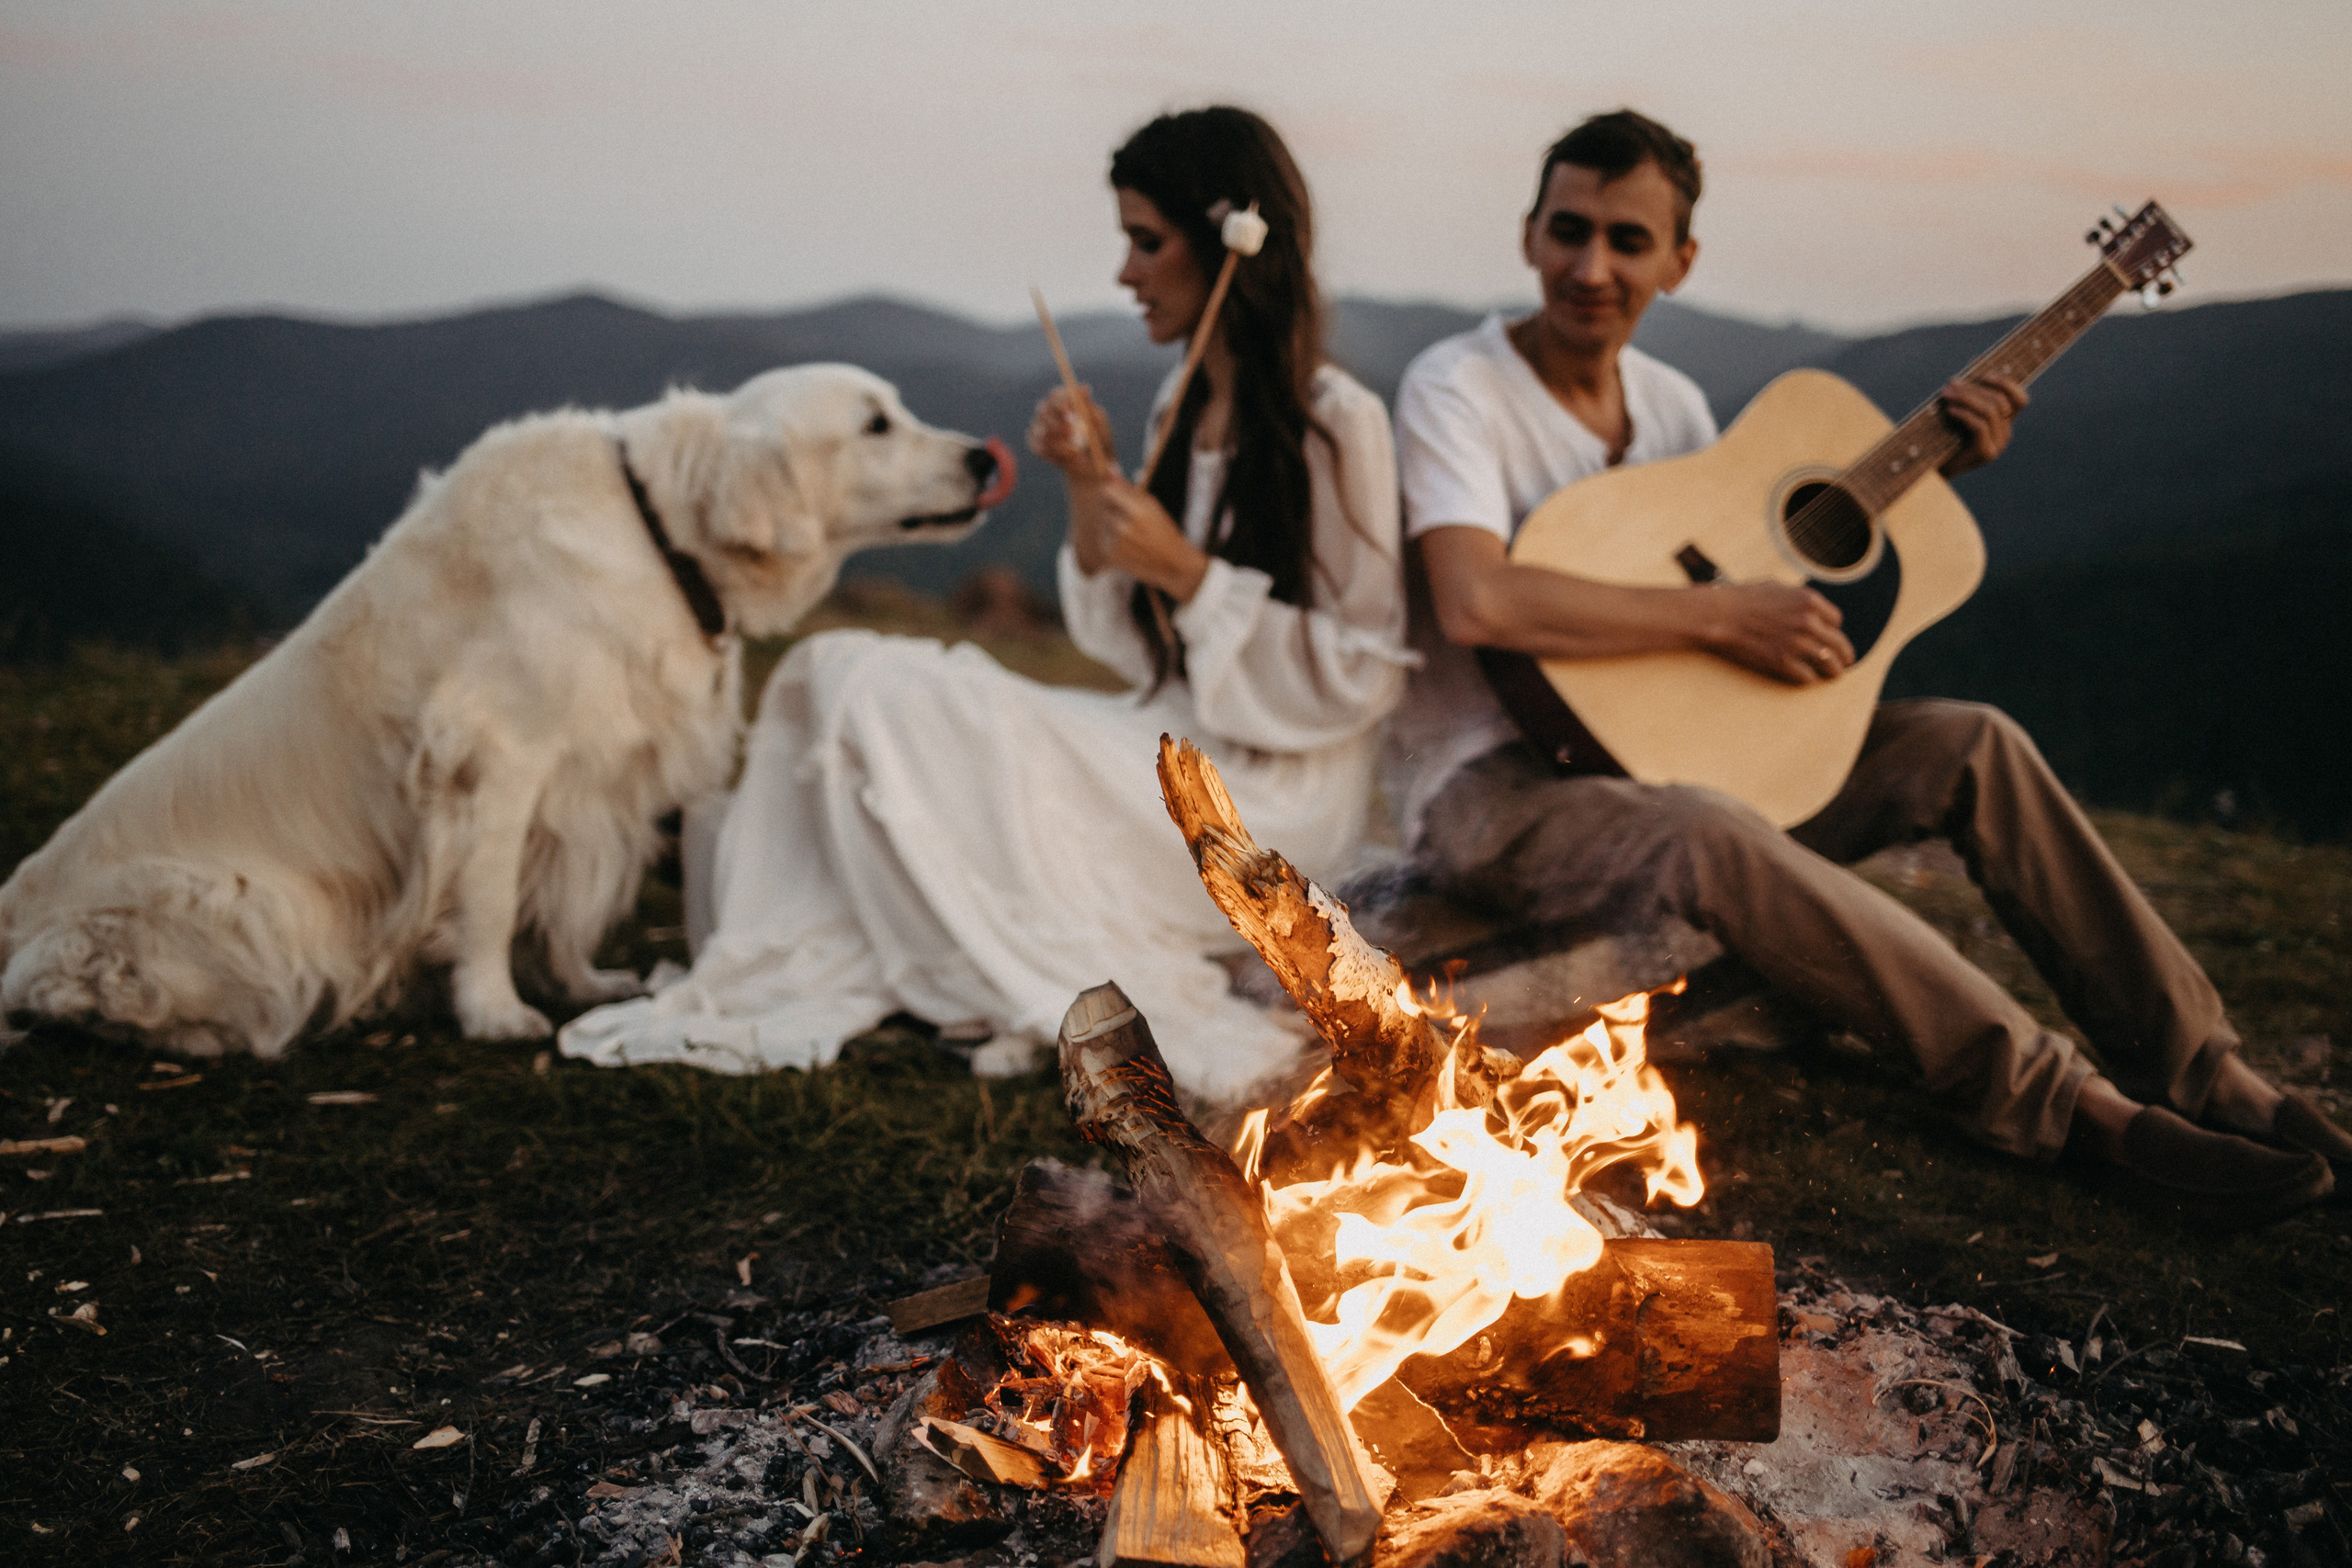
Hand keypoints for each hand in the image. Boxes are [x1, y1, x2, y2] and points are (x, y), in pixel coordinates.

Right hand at [1026, 384, 1116, 476]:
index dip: (1060, 401)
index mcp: (1064, 402)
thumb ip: (1090, 407)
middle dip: (1057, 422)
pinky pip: (1037, 446)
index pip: (1056, 394)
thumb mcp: (1099, 423)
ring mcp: (1038, 426)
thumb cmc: (1098, 440)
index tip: (1071, 412)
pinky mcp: (1034, 443)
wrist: (1092, 465)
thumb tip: (1085, 388)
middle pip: (1042, 409)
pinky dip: (1053, 454)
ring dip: (1059, 443)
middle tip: (1072, 434)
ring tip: (1077, 452)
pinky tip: (1066, 458)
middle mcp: (1048, 411)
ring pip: (1041, 431)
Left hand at [1090, 477, 1210, 601]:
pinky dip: (1111, 538)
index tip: (1118, 497)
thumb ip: (1128, 488)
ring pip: (1101, 522)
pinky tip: (1127, 543)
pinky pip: (1102, 538)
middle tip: (1129, 518)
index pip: (1106, 492)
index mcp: (1136, 511)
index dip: (1110, 492)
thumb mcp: (1151, 505)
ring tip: (1130, 532)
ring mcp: (1116, 544)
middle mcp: (1123, 528)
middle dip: (1112, 508)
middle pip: (1102, 507)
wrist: (1173, 564)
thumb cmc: (1163, 530)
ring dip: (1110, 523)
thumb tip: (1110, 469)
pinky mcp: (1111, 556)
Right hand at [1698, 582, 1853, 684]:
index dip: (1831, 630)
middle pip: (1839, 645)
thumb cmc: (1741, 599)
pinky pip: (1808, 677)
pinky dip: (1808, 679)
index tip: (1827, 637)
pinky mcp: (1783, 663)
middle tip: (1843, 663)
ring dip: (1832, 671)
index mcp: (1809, 600)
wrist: (1718, 616)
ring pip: (1830, 665)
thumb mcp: (1776, 586)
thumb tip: (1809, 607)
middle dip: (1843, 655)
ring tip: (1832, 675)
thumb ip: (1797, 597)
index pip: (1836, 621)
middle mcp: (1809, 622)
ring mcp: (1797, 644)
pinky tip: (1805, 677)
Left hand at [1937, 373, 2027, 476]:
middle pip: (2000, 401)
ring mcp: (1998, 444)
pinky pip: (1980, 425)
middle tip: (1951, 383)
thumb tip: (1975, 360)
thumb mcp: (1957, 409)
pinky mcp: (1986, 453)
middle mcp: (2005, 433)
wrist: (1928, 468)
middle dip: (1974, 388)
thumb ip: (1969, 390)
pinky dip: (1964, 413)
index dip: (2005, 383)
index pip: (2019, 399)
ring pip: (1990, 411)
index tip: (1983, 374)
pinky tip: (1948, 410)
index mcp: (2003, 422)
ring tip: (1945, 394)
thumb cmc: (1940, 435)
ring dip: (1966, 398)